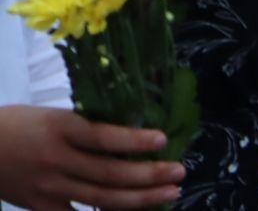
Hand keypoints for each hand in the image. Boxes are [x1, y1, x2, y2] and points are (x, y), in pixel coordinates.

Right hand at [0, 104, 184, 209]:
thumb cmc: (20, 124)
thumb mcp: (53, 115)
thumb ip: (86, 126)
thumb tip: (134, 129)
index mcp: (60, 128)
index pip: (102, 136)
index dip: (133, 140)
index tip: (162, 139)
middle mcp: (55, 159)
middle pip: (108, 173)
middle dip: (148, 175)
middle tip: (179, 172)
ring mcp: (47, 187)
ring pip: (99, 198)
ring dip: (139, 199)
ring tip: (169, 193)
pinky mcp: (39, 206)